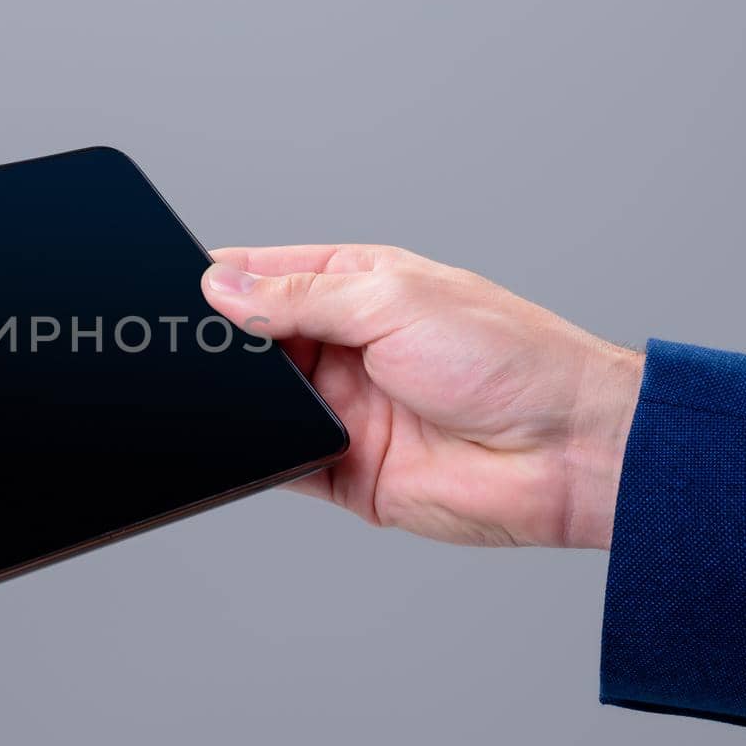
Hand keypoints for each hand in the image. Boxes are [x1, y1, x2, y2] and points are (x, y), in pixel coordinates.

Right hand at [202, 245, 641, 548]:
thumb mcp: (394, 301)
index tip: (179, 284)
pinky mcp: (344, 471)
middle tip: (187, 343)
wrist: (567, 453)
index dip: (222, 279)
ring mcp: (343, 409)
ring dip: (240, 399)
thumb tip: (223, 287)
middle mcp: (347, 346)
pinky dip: (254, 454)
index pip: (269, 275)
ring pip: (261, 402)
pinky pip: (279, 461)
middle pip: (255, 340)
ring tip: (217, 392)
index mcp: (359, 287)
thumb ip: (302, 296)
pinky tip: (242, 442)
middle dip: (223, 342)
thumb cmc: (510, 360)